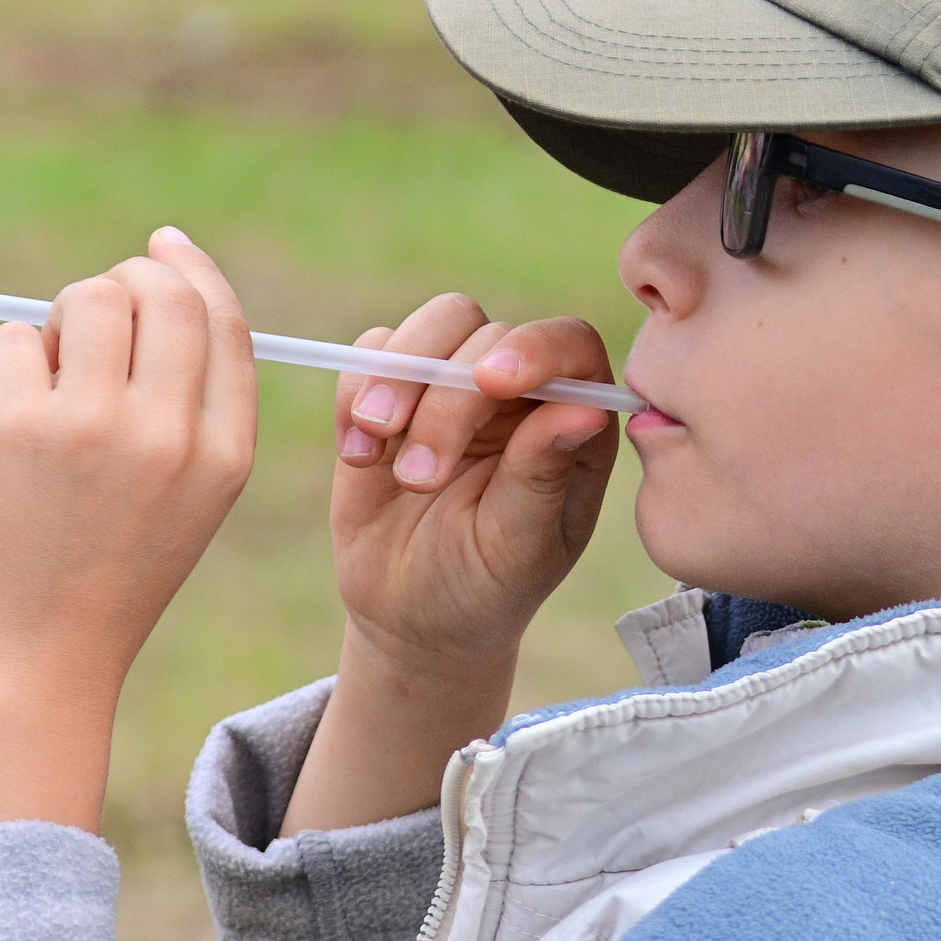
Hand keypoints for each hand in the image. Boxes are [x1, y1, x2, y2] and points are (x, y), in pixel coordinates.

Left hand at [0, 227, 257, 844]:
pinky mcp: (14, 427)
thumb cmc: (105, 572)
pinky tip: (4, 422)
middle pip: (161, 294)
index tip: (161, 247)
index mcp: (225, 453)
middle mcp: (169, 434)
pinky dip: (9, 362)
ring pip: (87, 301)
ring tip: (47, 376)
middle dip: (123, 283)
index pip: (224, 322)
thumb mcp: (186, 494)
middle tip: (88, 318)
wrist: (35, 662)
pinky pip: (14, 340)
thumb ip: (189, 403)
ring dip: (61, 318)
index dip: (193, 272)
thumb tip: (156, 278)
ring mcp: (91, 427)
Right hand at [280, 295, 617, 834]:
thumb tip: (584, 413)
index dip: (535, 348)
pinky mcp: (394, 388)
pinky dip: (355, 394)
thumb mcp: (518, 546)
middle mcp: (520, 390)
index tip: (491, 382)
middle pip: (487, 333)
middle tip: (419, 477)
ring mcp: (455, 383)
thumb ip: (542, 476)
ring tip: (376, 452)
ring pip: (432, 326)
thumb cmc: (486, 585)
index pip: (570, 345)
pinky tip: (360, 458)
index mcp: (572, 420)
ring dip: (397, 379)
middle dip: (447, 399)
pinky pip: (370, 351)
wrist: (413, 614)